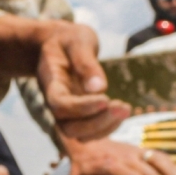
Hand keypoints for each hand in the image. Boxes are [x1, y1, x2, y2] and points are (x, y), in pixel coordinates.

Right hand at [36, 21, 129, 140]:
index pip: (60, 104)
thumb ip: (85, 62)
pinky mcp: (79, 115)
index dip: (82, 107)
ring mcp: (66, 112)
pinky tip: (122, 111)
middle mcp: (55, 102)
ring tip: (125, 109)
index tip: (106, 99)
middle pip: (68, 127)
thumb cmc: (67, 40)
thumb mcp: (77, 41)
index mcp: (50, 83)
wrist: (57, 45)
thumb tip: (99, 87)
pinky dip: (107, 126)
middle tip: (123, 107)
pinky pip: (90, 131)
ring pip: (80, 134)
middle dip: (97, 123)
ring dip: (105, 127)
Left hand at [63, 138, 175, 174]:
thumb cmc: (81, 168)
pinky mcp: (141, 150)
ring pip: (158, 159)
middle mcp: (125, 156)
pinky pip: (160, 156)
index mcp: (109, 165)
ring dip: (172, 174)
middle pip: (148, 172)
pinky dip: (172, 167)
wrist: (84, 140)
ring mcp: (135, 151)